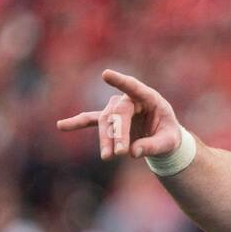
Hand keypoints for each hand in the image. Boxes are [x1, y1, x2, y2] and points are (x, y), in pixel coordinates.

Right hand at [57, 69, 184, 161]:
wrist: (162, 137)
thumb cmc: (168, 136)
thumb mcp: (169, 143)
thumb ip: (153, 146)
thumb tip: (133, 152)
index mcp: (149, 98)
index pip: (133, 87)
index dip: (120, 81)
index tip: (105, 75)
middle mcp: (130, 99)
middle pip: (118, 114)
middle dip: (118, 134)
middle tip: (120, 154)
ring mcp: (117, 108)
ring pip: (105, 121)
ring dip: (105, 139)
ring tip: (107, 157)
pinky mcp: (109, 119)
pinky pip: (90, 120)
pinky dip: (77, 123)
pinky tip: (61, 125)